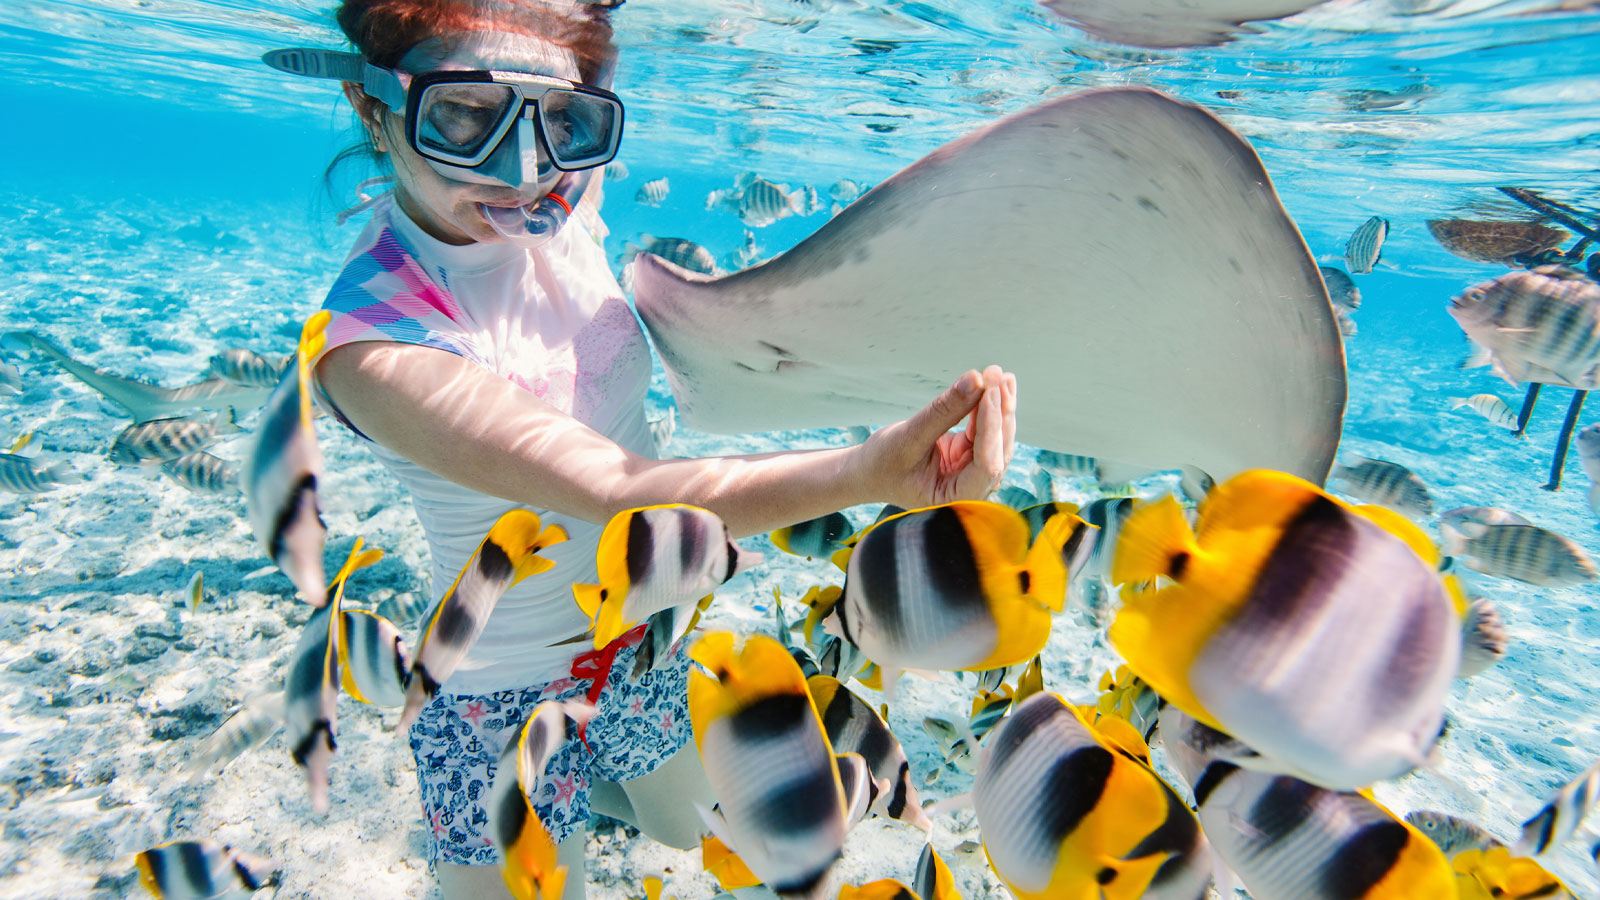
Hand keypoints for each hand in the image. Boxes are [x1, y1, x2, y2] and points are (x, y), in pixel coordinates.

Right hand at [861, 365, 1016, 508]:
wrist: (868, 472)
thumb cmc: (882, 464)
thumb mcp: (909, 436)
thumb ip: (943, 411)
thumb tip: (975, 379)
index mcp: (956, 500)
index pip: (986, 464)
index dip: (991, 428)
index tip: (990, 391)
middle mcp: (971, 490)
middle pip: (997, 449)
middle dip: (999, 411)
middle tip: (996, 375)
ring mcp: (972, 472)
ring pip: (996, 437)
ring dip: (999, 405)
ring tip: (998, 373)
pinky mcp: (968, 455)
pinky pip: (985, 429)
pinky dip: (988, 406)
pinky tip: (993, 383)